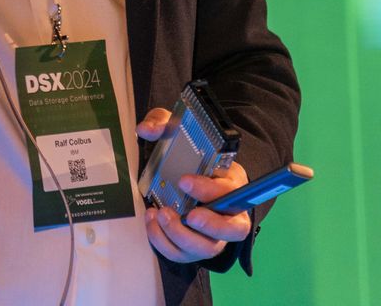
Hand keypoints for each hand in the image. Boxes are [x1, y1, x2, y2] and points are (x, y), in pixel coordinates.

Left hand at [135, 108, 252, 262]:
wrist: (190, 176)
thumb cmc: (189, 155)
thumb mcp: (178, 131)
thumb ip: (164, 124)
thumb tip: (146, 129)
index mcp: (232, 182)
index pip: (232, 190)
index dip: (210, 189)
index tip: (184, 181)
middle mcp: (230, 212)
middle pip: (234, 228)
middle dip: (211, 225)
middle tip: (186, 214)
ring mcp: (214, 234)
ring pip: (210, 248)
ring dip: (184, 236)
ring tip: (162, 216)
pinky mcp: (195, 245)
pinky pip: (184, 255)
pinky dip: (166, 244)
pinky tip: (152, 223)